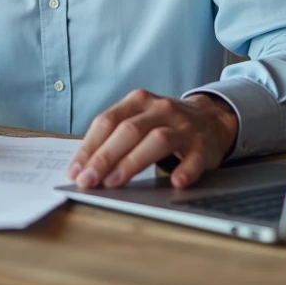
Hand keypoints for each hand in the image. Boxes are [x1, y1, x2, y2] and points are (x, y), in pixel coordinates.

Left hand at [66, 90, 237, 189]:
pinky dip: (185, 170)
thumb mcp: (138, 120)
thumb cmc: (163, 124)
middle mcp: (160, 109)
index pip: (107, 122)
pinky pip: (195, 158)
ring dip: (132, 162)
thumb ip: (114, 137)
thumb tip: (82, 167)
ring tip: (114, 183)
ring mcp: (183, 126)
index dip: (89, 147)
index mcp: (138, 101)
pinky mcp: (204, 145)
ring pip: (157, 140)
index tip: (74, 171)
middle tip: (88, 181)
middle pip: (128, 131)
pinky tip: (175, 182)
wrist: (211, 119)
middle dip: (104, 157)